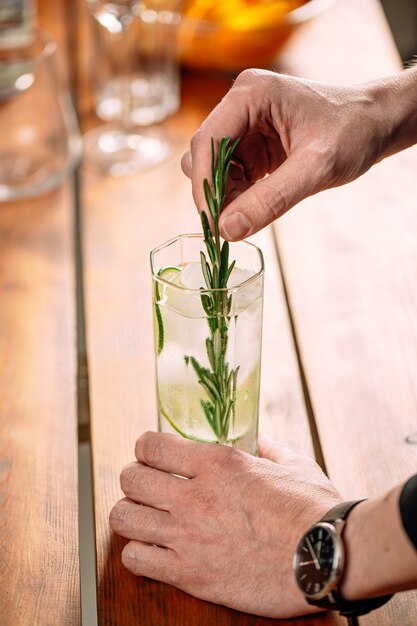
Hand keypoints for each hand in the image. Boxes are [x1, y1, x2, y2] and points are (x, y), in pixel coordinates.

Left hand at [109, 432, 341, 617]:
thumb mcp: (295, 465)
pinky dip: (138, 553)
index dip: (146, 447)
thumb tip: (259, 439)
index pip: (151, 445)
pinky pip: (135, 559)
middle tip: (148, 486)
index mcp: (218, 463)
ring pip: (124, 516)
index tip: (152, 454)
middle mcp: (195, 496)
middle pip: (130, 478)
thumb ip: (269, 448)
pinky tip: (155, 550)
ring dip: (131, 513)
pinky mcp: (190, 574)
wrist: (326, 559)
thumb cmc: (314, 510)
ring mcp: (188, 536)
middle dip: (134, 478)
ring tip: (146, 516)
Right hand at [181, 68, 386, 240]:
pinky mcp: (252, 143)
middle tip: (233, 225)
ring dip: (227, 196)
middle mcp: (241, 104)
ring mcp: (245, 124)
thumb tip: (227, 229)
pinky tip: (258, 205)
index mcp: (252, 94)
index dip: (203, 185)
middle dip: (215, 192)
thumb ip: (271, 200)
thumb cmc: (353, 132)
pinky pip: (231, 174)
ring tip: (254, 212)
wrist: (375, 124)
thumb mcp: (316, 168)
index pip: (207, 142)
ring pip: (214, 168)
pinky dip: (239, 195)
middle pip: (204, 156)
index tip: (213, 223)